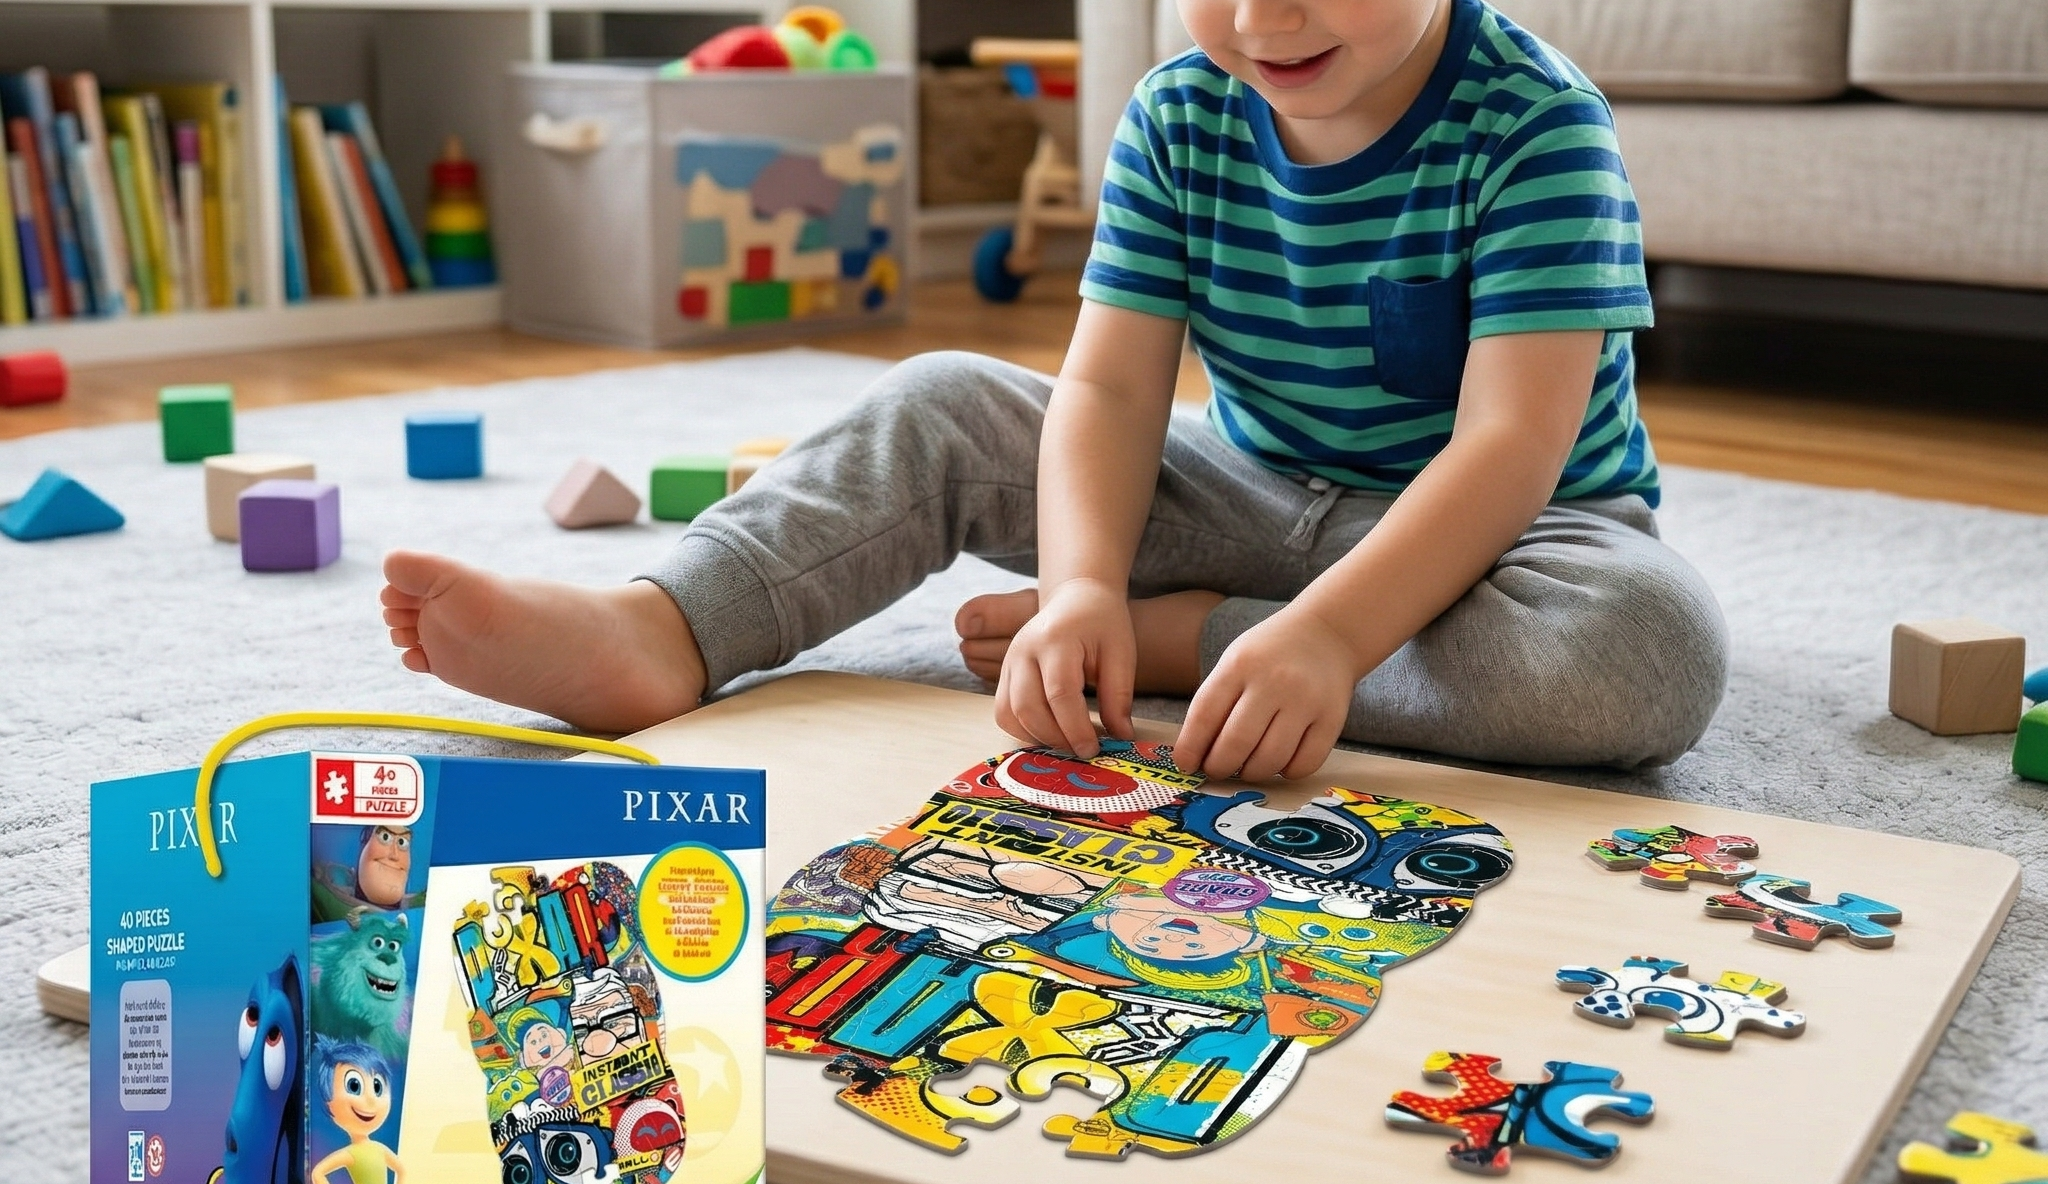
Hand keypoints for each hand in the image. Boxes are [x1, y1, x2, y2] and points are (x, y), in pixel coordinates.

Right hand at [994, 578, 1135, 757]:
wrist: (1077, 598)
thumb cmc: (1103, 623)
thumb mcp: (1121, 653)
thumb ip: (1119, 696)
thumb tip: (1121, 737)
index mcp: (1056, 640)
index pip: (1060, 693)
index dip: (1076, 728)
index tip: (1094, 749)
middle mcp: (1024, 650)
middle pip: (1028, 707)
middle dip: (1055, 738)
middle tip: (1083, 751)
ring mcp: (1009, 661)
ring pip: (1009, 714)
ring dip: (1036, 738)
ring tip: (1067, 743)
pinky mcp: (1003, 673)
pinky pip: (1004, 712)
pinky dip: (1023, 730)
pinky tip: (1050, 733)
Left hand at [1173, 607, 1359, 780]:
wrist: (1327, 633)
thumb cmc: (1270, 654)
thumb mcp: (1235, 662)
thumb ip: (1215, 703)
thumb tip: (1194, 755)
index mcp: (1240, 665)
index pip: (1205, 715)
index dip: (1190, 748)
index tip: (1186, 764)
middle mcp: (1273, 682)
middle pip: (1236, 744)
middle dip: (1219, 767)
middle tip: (1217, 769)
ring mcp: (1305, 701)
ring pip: (1269, 760)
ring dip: (1251, 773)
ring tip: (1247, 765)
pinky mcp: (1332, 718)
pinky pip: (1303, 765)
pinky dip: (1286, 772)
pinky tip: (1280, 761)